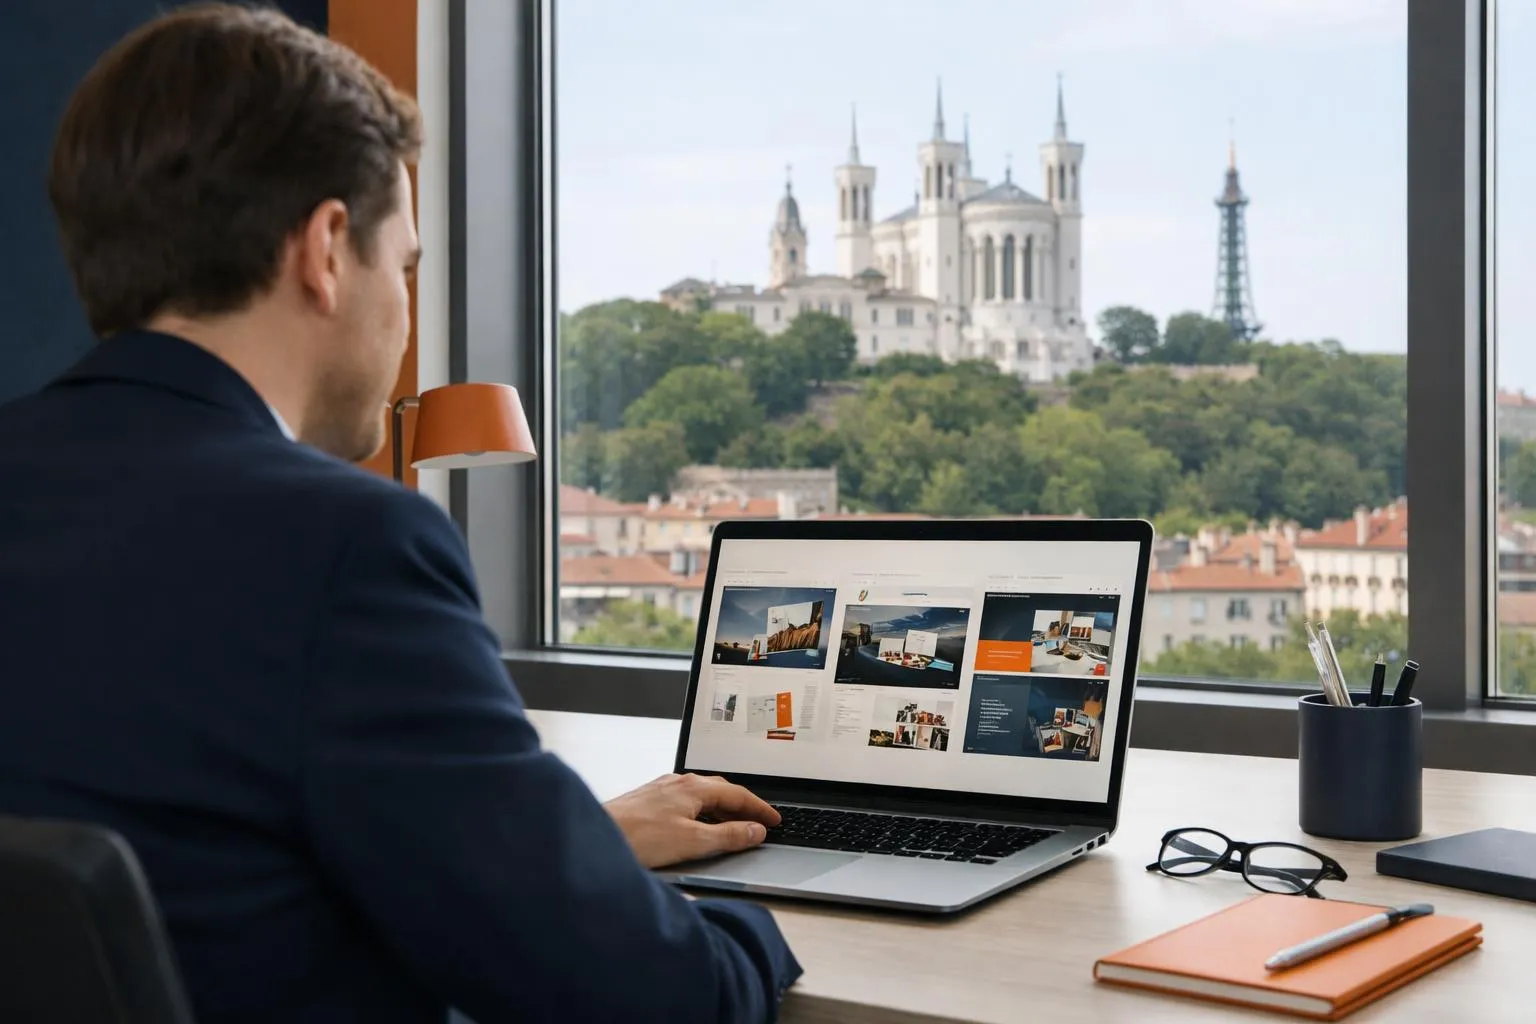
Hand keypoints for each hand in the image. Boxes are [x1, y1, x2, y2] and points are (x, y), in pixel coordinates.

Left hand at [604, 773, 780, 868]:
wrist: (596, 837)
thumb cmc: (638, 837)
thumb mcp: (693, 841)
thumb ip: (728, 836)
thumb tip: (755, 831)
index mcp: (694, 787)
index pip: (738, 794)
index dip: (760, 808)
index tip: (775, 820)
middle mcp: (678, 782)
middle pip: (721, 791)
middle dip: (743, 806)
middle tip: (760, 822)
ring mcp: (662, 790)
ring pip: (702, 796)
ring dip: (722, 810)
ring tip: (735, 828)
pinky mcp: (649, 802)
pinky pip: (686, 803)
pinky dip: (703, 814)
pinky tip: (699, 828)